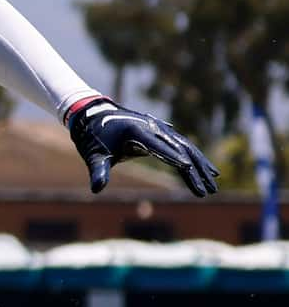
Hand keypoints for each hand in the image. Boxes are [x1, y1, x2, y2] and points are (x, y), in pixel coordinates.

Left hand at [65, 97, 218, 196]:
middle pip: (178, 149)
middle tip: (208, 191)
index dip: (171, 156)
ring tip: (213, 184)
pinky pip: (184, 146)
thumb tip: (96, 189)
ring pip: (186, 147)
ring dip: (200, 165)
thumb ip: (98, 171)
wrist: (94, 116)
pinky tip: (209, 170)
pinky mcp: (163, 132)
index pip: (157, 146)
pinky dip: (196, 158)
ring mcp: (160, 128)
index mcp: (136, 131)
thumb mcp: (94, 155)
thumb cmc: (93, 137)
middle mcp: (152, 127)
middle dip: (194, 171)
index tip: (187, 168)